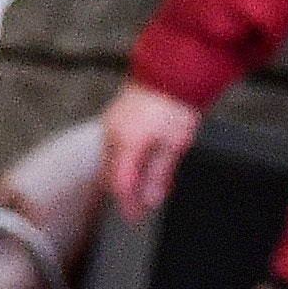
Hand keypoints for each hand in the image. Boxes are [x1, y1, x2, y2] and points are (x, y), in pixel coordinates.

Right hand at [99, 88, 201, 221]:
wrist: (172, 71)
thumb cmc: (176, 104)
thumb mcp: (174, 145)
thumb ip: (159, 175)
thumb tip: (150, 199)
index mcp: (127, 144)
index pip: (121, 184)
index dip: (128, 205)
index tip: (135, 217)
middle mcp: (113, 135)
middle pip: (112, 175)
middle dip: (125, 193)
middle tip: (142, 205)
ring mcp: (111, 125)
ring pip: (111, 162)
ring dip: (125, 176)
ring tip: (146, 184)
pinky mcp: (115, 118)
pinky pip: (114, 147)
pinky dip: (124, 160)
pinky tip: (140, 162)